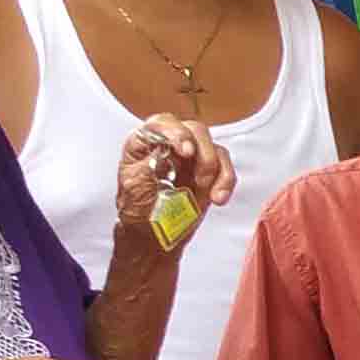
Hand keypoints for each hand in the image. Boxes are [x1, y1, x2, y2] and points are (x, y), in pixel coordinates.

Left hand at [111, 115, 234, 241]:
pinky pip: (225, 168)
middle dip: (203, 152)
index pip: (161, 124)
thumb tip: (162, 151)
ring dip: (216, 169)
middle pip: (195, 130)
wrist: (151, 236)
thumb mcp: (134, 188)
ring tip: (207, 191)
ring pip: (214, 147)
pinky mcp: (209, 172)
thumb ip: (147, 165)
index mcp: (145, 144)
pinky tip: (218, 197)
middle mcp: (170, 145)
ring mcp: (192, 158)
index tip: (186, 151)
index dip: (176, 132)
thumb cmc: (137, 211)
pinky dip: (226, 181)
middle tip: (201, 175)